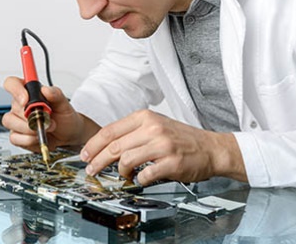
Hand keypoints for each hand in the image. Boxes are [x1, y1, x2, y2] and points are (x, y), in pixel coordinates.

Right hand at [2, 76, 98, 151]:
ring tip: (45, 129)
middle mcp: (20, 105)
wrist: (68, 136)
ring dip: (28, 128)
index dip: (16, 90)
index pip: (12, 83)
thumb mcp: (64, 104)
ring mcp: (17, 120)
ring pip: (10, 121)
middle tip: (47, 119)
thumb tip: (46, 89)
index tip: (26, 100)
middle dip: (30, 115)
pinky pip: (14, 137)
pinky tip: (37, 137)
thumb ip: (56, 94)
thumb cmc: (64, 117)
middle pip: (13, 106)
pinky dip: (27, 139)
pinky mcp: (17, 135)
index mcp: (29, 92)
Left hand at [80, 109, 246, 184]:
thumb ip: (132, 132)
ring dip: (120, 171)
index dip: (93, 144)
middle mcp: (152, 128)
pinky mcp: (171, 162)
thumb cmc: (181, 138)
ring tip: (123, 175)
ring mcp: (162, 145)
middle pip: (114, 146)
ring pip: (126, 160)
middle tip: (91, 169)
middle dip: (98, 160)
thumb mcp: (155, 125)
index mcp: (145, 117)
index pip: (110, 130)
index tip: (85, 154)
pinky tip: (140, 178)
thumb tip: (105, 145)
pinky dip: (138, 179)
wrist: (210, 148)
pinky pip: (145, 174)